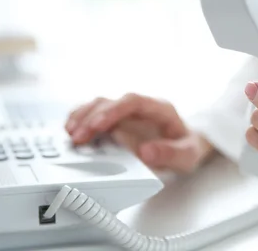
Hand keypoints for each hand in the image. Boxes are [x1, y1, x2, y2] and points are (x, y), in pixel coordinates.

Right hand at [64, 94, 212, 172]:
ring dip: (82, 116)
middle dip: (91, 117)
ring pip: (99, 104)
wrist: (185, 146)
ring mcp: (126, 112)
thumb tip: (147, 152)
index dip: (113, 111)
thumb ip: (170, 153)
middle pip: (111, 101)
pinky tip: (70, 129)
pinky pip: (95, 114)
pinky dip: (81, 119)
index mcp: (159, 109)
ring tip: (70, 133)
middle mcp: (140, 107)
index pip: (133, 101)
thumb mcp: (187, 155)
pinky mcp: (116, 121)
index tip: (97, 125)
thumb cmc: (186, 148)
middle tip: (77, 137)